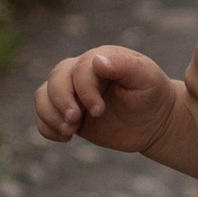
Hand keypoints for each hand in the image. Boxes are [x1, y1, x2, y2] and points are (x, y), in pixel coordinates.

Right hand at [35, 42, 177, 152]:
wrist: (154, 121)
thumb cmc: (152, 95)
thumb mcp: (146, 78)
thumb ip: (125, 66)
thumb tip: (96, 61)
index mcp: (98, 58)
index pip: (79, 69)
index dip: (84, 90)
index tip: (99, 111)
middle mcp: (80, 72)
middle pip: (55, 79)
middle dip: (61, 103)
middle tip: (75, 123)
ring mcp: (71, 93)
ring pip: (43, 96)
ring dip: (50, 115)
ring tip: (69, 132)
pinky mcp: (67, 113)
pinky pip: (43, 116)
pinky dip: (46, 127)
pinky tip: (64, 138)